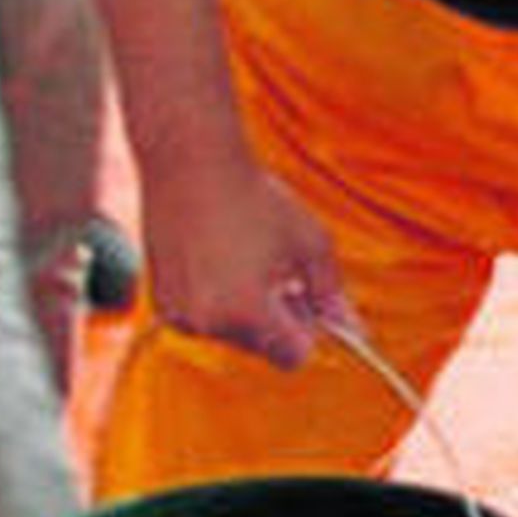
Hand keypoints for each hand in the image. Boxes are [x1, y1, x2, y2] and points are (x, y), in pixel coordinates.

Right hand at [142, 154, 352, 369]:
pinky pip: (204, 320)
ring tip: (243, 258)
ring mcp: (180, 316)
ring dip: (245, 310)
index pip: (293, 356)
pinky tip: (214, 258)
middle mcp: (209, 323)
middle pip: (263, 347)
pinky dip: (215, 301)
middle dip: (276, 318)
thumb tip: (355, 330)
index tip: (304, 298)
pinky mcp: (163, 304)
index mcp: (248, 313)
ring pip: (233, 335)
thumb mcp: (310, 243)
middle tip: (274, 269)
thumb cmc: (255, 197)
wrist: (189, 160)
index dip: (306, 329)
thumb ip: (333, 293)